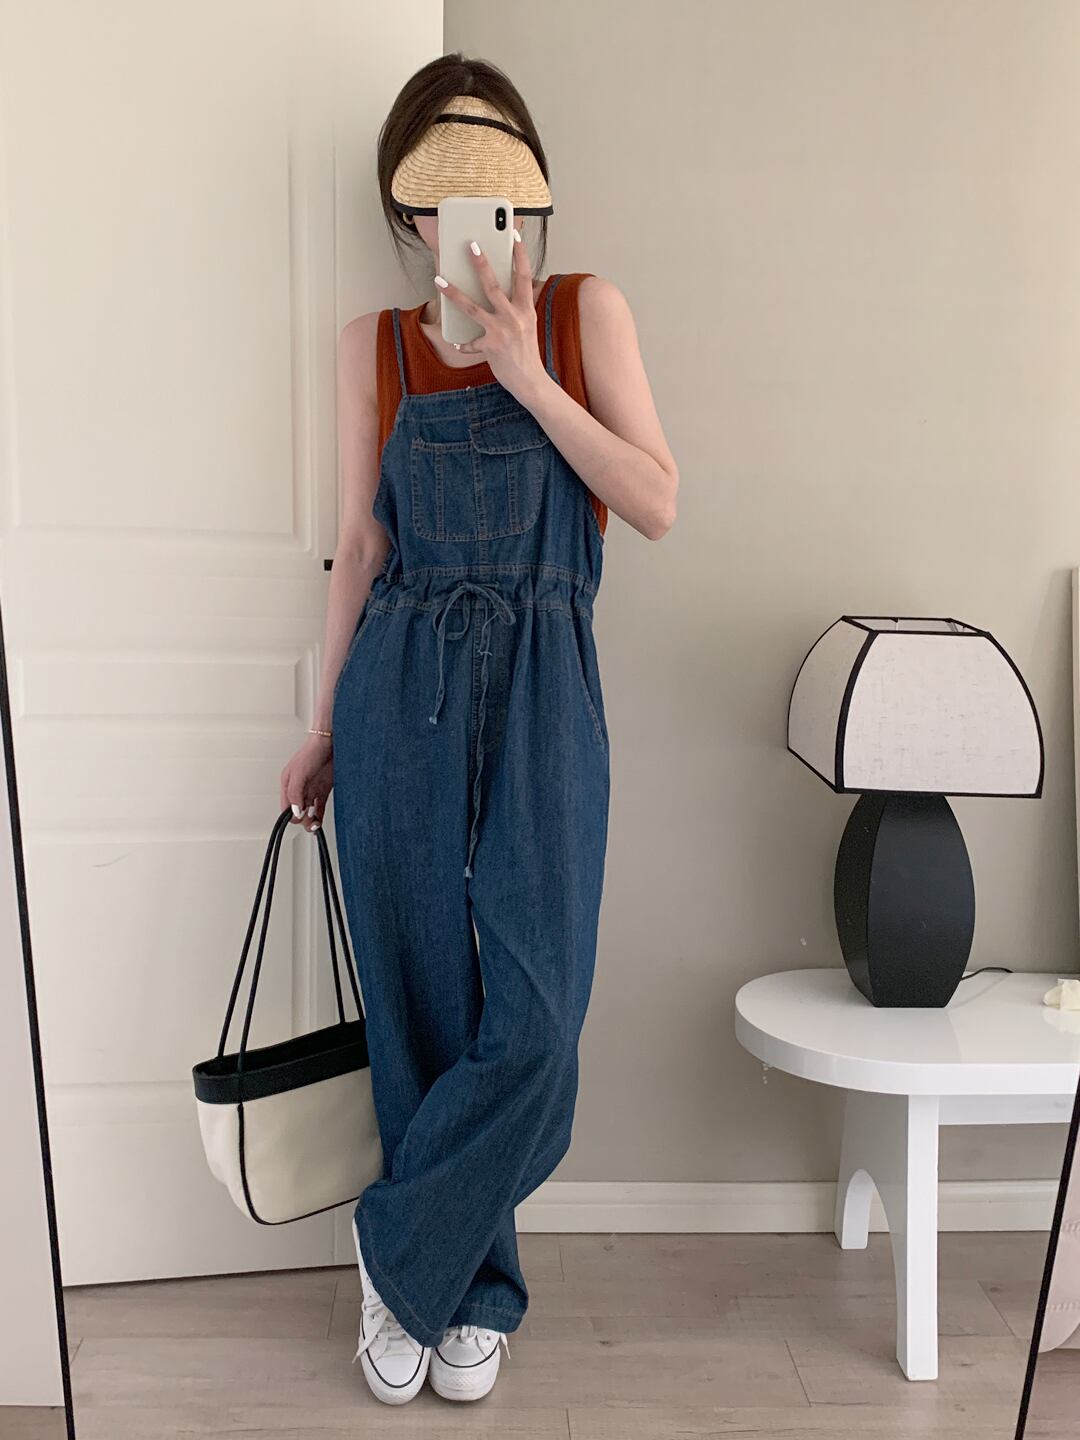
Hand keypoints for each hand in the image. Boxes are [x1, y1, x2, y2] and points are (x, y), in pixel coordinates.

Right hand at [279, 735, 332, 831]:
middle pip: (297, 813)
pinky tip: (320, 821)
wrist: (330, 742)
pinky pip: (319, 808)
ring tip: (316, 823)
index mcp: (288, 785)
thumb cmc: (311, 752)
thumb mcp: (299, 773)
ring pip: (308, 812)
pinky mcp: (323, 791)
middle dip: (303, 819)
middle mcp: (299, 790)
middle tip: (311, 820)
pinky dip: (319, 816)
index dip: (292, 816)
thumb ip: (295, 793)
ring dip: (311, 820)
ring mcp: (311, 790)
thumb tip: (294, 812)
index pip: (285, 808)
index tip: (300, 818)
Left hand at [434, 230, 549, 403]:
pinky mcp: (491, 347)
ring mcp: (502, 332)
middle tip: (470, 244)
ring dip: (453, 293)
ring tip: (438, 279)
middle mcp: (515, 317)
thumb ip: (515, 307)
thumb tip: (497, 288)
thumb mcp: (526, 325)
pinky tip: (455, 342)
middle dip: (481, 263)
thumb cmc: (526, 351)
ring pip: (473, 307)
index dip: (520, 254)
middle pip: (494, 285)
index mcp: (526, 309)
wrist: (531, 382)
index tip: (514, 235)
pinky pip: (470, 343)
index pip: (524, 276)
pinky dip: (462, 344)